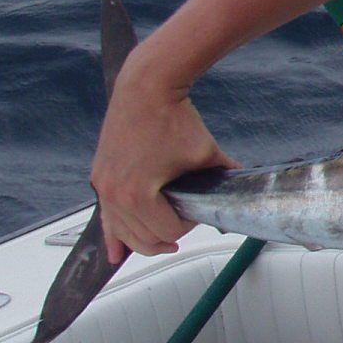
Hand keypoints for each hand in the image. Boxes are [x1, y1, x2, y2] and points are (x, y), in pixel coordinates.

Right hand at [89, 55, 236, 263]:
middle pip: (142, 236)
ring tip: (162, 243)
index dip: (187, 226)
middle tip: (183, 230)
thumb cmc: (172, 117)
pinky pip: (106, 217)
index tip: (197, 212)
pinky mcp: (101, 177)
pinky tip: (115, 254)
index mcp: (138, 195)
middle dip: (166, 236)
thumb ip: (223, 176)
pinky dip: (112, 235)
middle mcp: (115, 195)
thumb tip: (240, 187)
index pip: (167, 230)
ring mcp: (104, 187)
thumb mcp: (206, 153)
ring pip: (122, 232)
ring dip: (142, 241)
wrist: (146, 88)